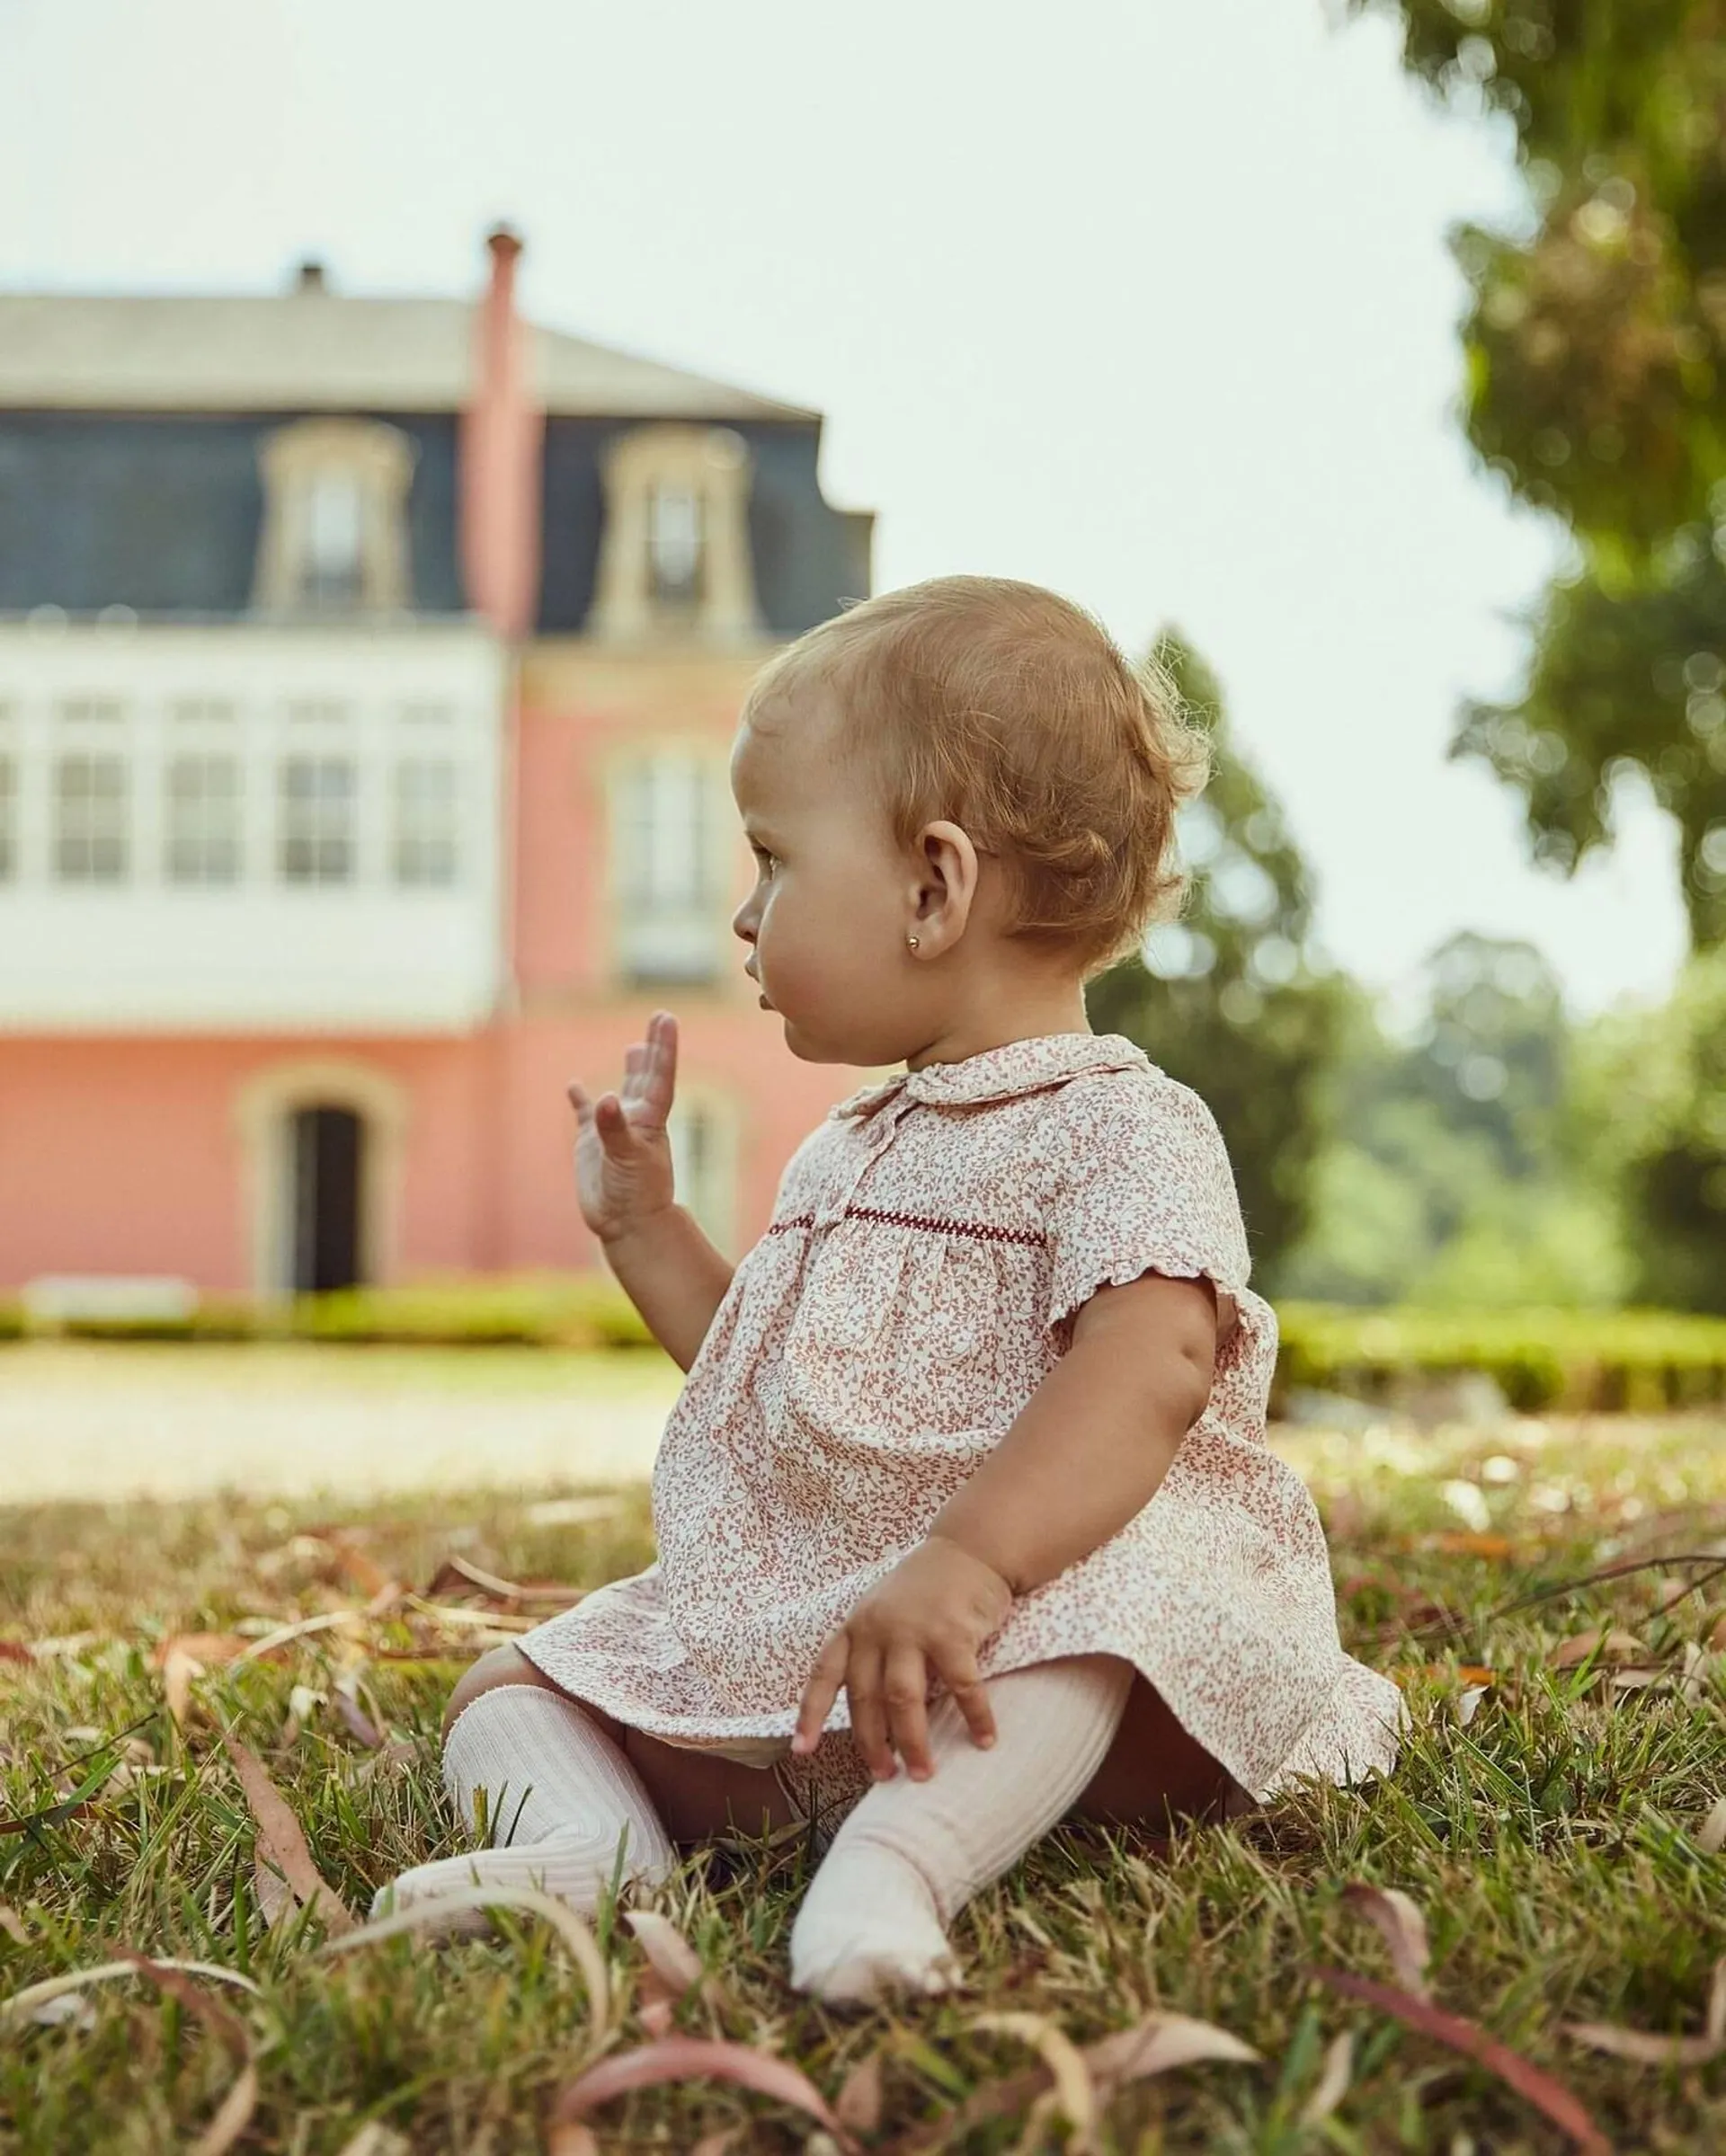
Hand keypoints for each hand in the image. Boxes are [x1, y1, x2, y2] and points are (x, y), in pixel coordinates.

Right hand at [567, 1011, 678, 1246]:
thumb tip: (605, 1099)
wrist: (626, 1225)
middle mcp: (634, 1120)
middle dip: (653, 1049)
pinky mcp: (592, 1144)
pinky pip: (586, 1115)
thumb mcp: (627, 1159)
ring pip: (622, 1093)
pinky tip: (575, 1086)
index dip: (664, 1047)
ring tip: (634, 1047)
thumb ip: (615, 1129)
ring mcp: (613, 1131)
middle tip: (660, 1019)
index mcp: (650, 1120)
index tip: (666, 1018)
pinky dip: (581, 1100)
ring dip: (629, 1071)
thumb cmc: (635, 1194)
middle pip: (646, 1077)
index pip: (660, 1077)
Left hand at [792, 1536, 1013, 1782]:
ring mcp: (915, 1630)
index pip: (825, 1674)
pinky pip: (962, 1686)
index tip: (801, 1751)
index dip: (810, 1714)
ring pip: (904, 1699)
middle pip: (866, 1698)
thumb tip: (873, 1717)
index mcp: (856, 1627)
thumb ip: (873, 1653)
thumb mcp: (883, 1612)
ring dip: (913, 1741)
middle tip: (884, 1776)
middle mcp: (878, 1629)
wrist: (970, 1548)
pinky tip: (984, 1740)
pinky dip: (974, 1717)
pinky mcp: (953, 1633)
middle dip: (871, 1744)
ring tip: (923, 1773)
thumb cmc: (926, 1589)